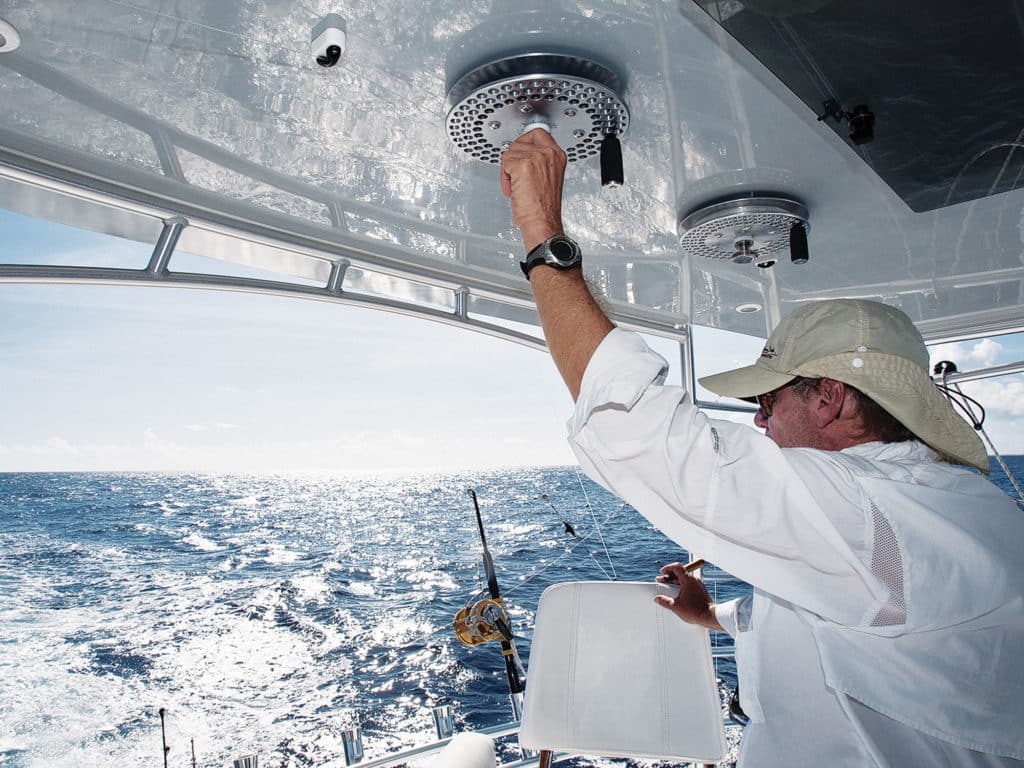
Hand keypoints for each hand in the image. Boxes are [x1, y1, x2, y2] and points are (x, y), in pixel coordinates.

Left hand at [500, 128, 566, 251]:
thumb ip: (539, 162)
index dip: (524, 143)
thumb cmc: (544, 208)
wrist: (542, 222)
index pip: (538, 133)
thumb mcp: (548, 177)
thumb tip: (522, 154)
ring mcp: (537, 157)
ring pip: (510, 153)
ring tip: (517, 187)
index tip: (520, 153)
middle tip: (516, 177)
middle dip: (513, 160)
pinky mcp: (524, 165)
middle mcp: (549, 153)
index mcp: (557, 155)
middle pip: (519, 142)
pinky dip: (505, 178)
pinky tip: (513, 189)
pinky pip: (505, 163)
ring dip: (508, 171)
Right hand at [655, 562, 724, 631]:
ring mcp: (698, 585)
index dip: (668, 568)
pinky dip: (682, 586)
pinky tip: (678, 594)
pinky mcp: (701, 590)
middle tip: (662, 581)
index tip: (662, 572)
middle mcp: (694, 580)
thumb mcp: (675, 606)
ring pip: (685, 578)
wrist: (709, 616)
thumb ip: (664, 601)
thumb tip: (657, 599)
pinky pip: (690, 584)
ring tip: (669, 588)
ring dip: (676, 581)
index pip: (676, 567)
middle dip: (669, 576)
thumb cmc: (695, 611)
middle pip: (680, 572)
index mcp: (688, 580)